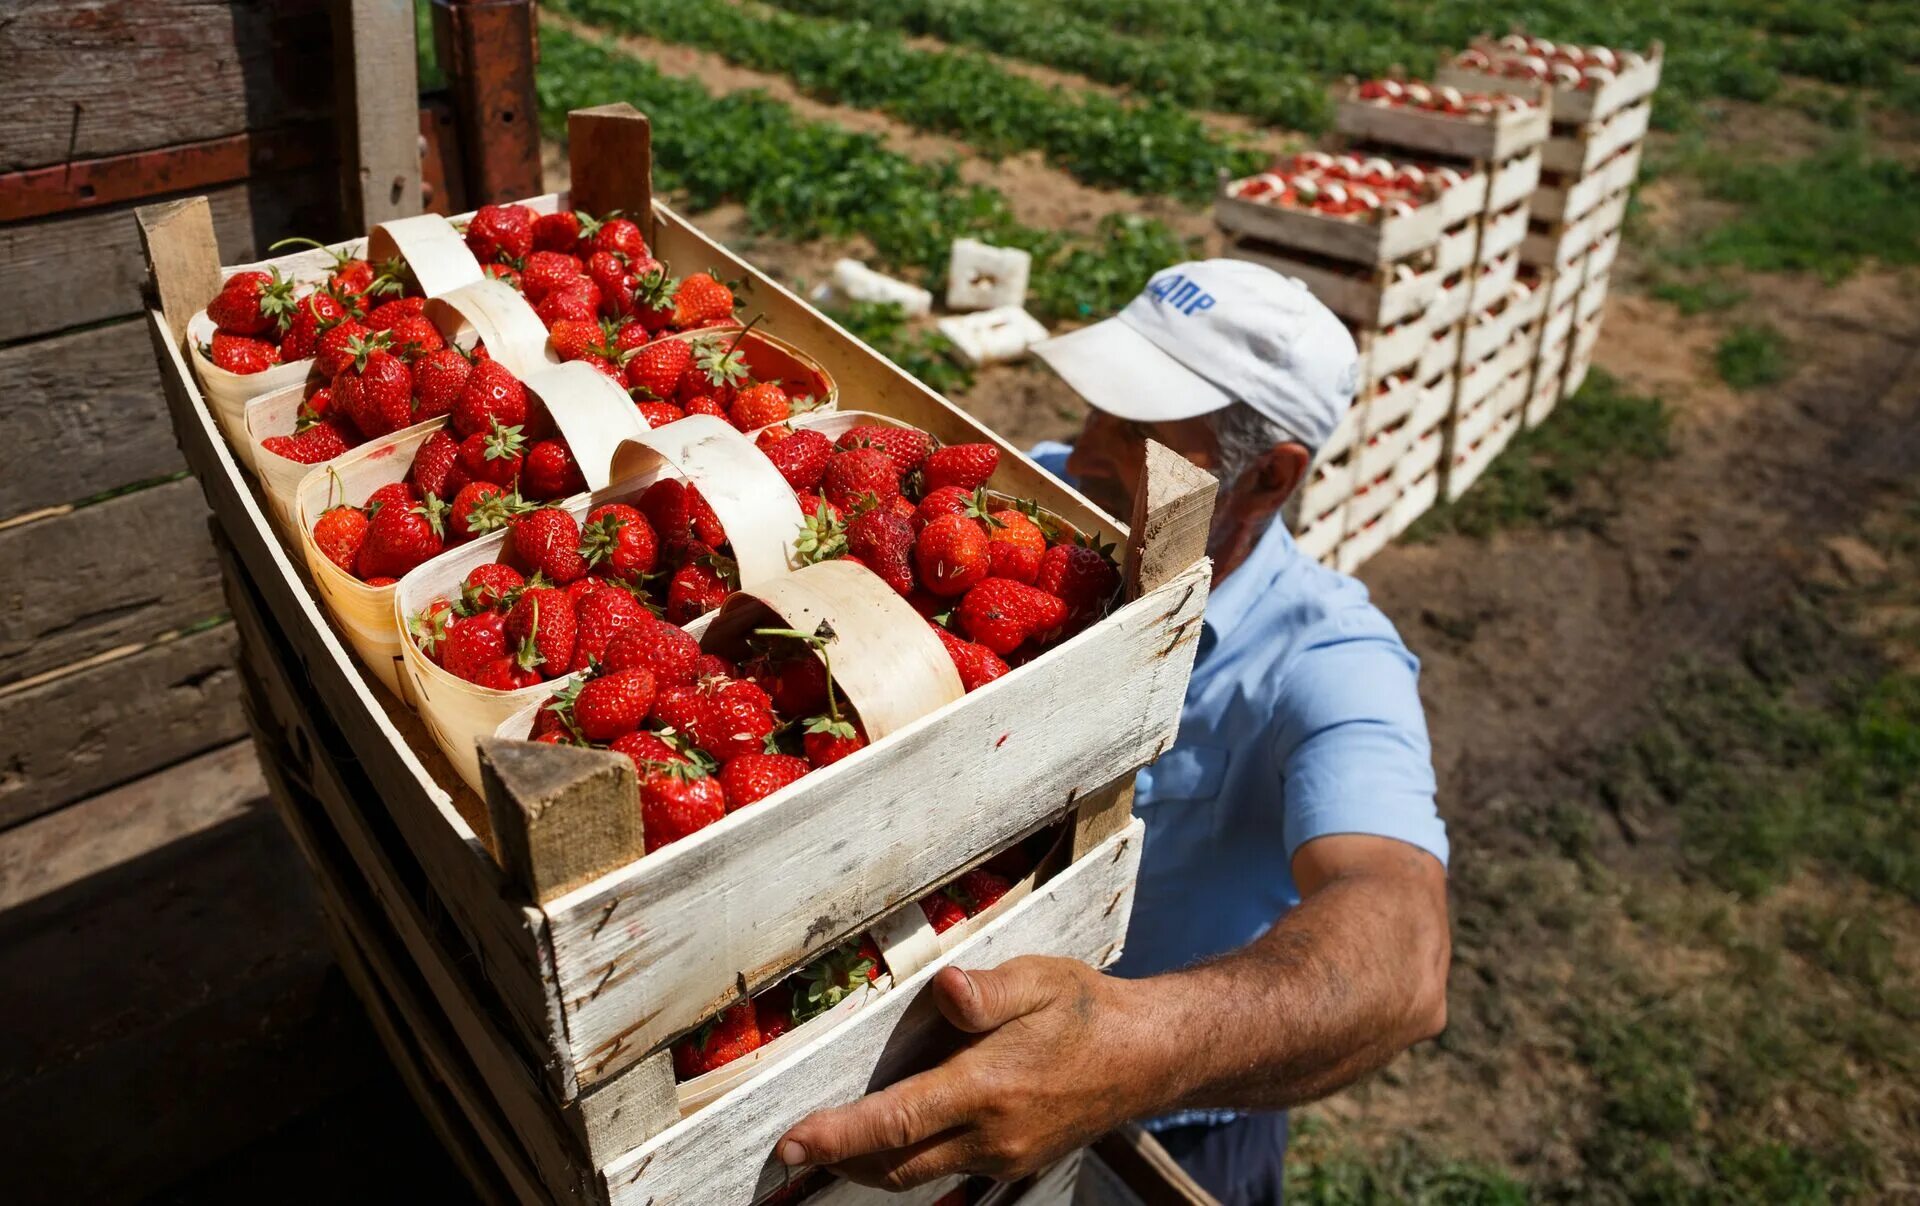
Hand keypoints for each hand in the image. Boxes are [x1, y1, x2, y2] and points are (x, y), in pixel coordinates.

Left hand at [776, 956, 1159, 1189]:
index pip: (895, 1122)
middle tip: (794, 1147)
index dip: (836, 1136)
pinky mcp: (1014, 1162)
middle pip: (894, 1164)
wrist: (1144, 1057)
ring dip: (871, 1163)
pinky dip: (910, 1159)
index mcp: (988, 1087)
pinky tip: (897, 1136)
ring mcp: (1003, 1156)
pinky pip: (946, 1169)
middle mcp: (992, 1135)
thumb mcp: (1039, 980)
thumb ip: (988, 991)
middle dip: (839, 1159)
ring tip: (831, 1145)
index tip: (790, 1143)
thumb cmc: (1084, 1010)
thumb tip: (946, 990)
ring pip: (918, 1173)